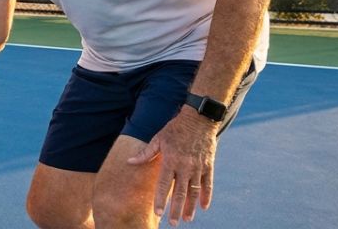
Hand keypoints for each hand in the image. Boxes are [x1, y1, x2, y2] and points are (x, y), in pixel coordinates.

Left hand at [127, 110, 217, 224]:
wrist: (199, 120)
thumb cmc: (175, 129)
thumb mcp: (158, 138)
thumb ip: (145, 153)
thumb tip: (129, 162)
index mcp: (170, 160)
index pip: (164, 184)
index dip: (161, 200)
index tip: (158, 213)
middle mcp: (185, 166)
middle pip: (180, 192)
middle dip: (175, 209)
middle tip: (173, 223)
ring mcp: (198, 167)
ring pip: (194, 192)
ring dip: (190, 207)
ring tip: (187, 219)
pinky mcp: (208, 166)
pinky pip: (208, 184)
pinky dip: (206, 196)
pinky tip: (203, 207)